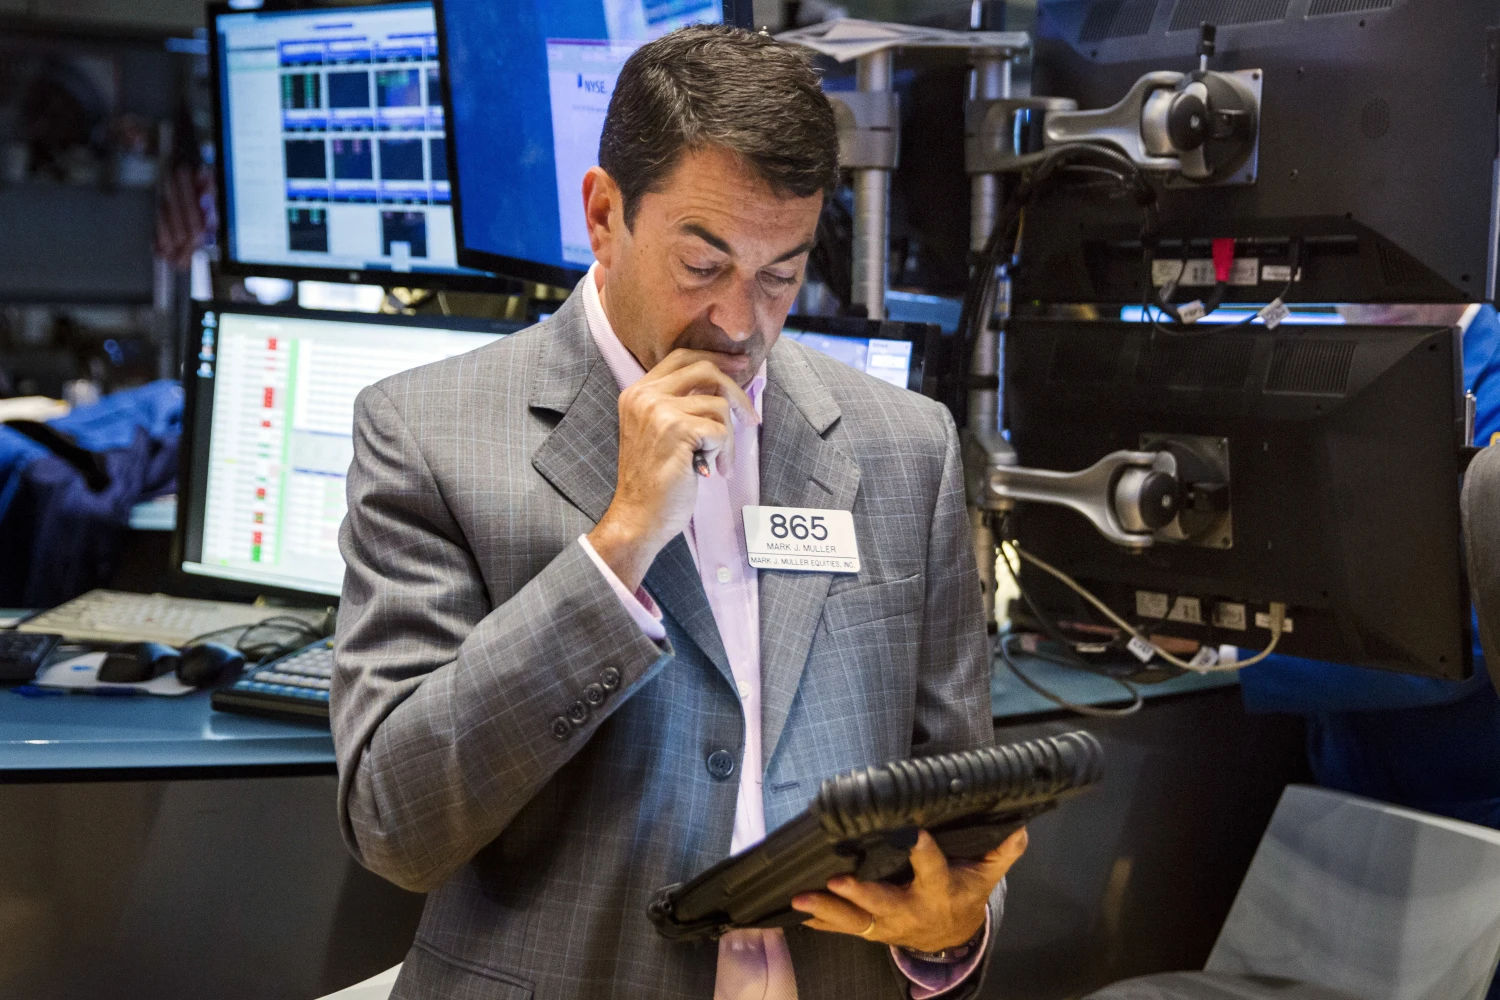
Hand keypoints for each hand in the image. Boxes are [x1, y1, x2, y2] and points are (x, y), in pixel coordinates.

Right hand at [588, 349, 757, 590]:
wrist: (638, 517)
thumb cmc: (654, 482)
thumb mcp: (658, 432)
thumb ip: (679, 405)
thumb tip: (723, 386)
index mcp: (637, 392)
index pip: (682, 356)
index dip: (715, 358)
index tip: (739, 366)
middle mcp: (645, 396)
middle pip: (704, 369)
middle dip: (736, 390)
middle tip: (750, 415)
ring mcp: (659, 411)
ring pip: (718, 405)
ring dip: (728, 437)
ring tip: (719, 461)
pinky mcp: (677, 430)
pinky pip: (721, 431)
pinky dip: (724, 452)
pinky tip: (714, 470)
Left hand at [790, 827, 1027, 953]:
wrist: (952, 935)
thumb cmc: (965, 894)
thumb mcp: (987, 875)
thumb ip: (1001, 850)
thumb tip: (1019, 826)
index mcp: (939, 891)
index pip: (933, 869)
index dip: (923, 852)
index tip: (913, 833)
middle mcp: (911, 910)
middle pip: (884, 903)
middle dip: (860, 894)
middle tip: (837, 881)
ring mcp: (888, 924)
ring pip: (856, 919)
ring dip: (828, 910)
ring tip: (802, 899)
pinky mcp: (872, 930)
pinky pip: (843, 928)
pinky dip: (820, 921)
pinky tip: (797, 912)